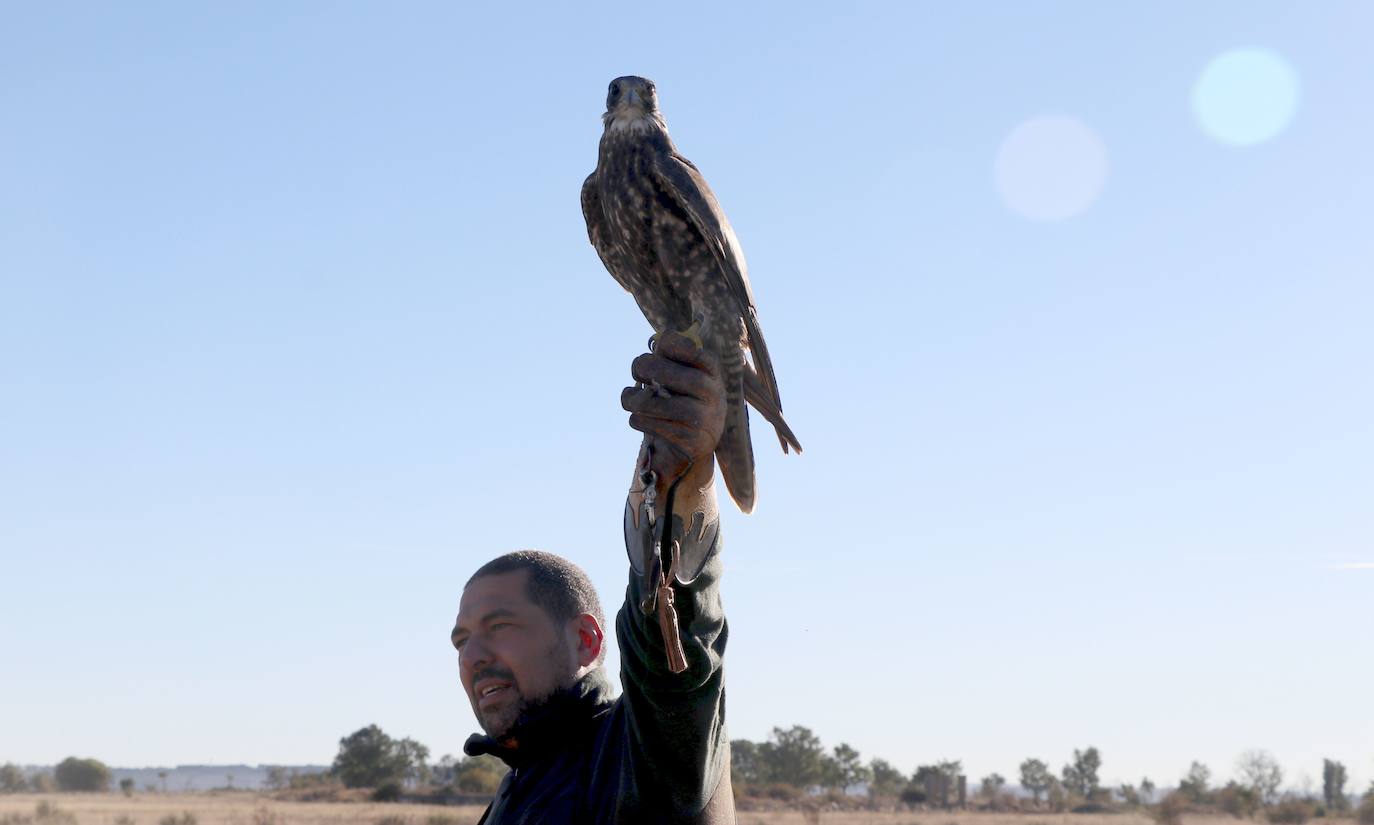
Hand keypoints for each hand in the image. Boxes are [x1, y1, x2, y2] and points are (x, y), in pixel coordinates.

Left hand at [621, 332, 724, 485]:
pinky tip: (642, 419)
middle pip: (667, 373)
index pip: (690, 350)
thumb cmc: (681, 400)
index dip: (670, 344)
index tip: (659, 349)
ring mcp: (703, 418)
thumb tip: (647, 354)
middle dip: (644, 368)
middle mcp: (712, 392)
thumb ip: (666, 360)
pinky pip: (648, 423)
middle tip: (638, 372)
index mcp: (711, 370)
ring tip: (631, 399)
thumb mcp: (681, 377)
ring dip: (632, 399)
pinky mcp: (691, 440)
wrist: (694, 446)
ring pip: (652, 402)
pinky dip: (637, 419)